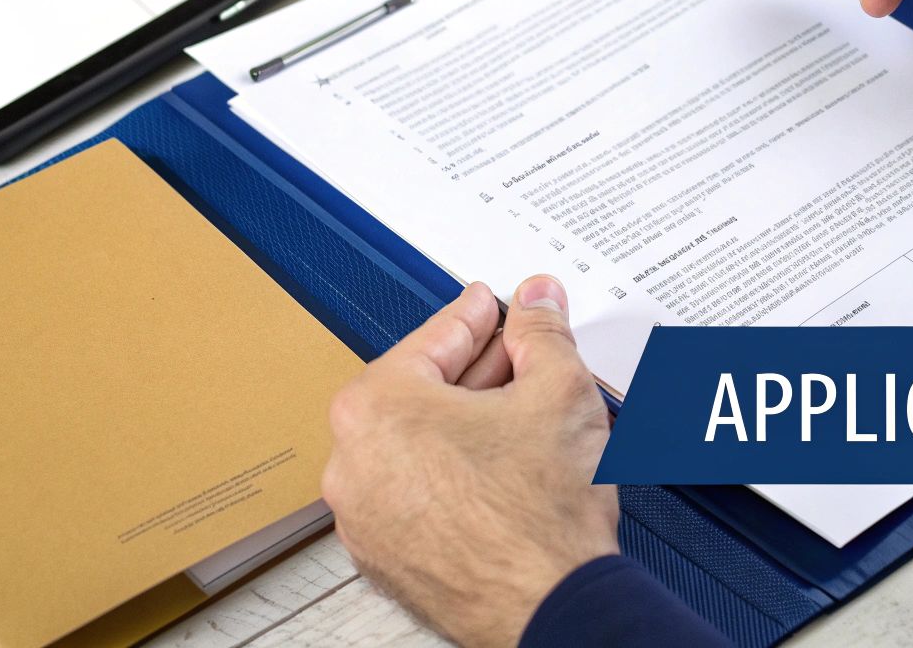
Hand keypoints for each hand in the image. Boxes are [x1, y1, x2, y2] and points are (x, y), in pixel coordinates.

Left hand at [322, 275, 617, 647]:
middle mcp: (353, 465)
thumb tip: (537, 304)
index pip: (432, 340)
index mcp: (376, 409)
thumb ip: (543, 332)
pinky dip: (454, 478)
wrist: (550, 607)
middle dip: (476, 372)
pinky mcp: (387, 561)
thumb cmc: (540, 520)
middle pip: (421, 394)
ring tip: (523, 415)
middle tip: (519, 355)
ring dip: (467, 426)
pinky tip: (505, 472)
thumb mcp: (559, 391)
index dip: (474, 315)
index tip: (489, 306)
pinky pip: (418, 497)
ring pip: (418, 448)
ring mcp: (365, 520)